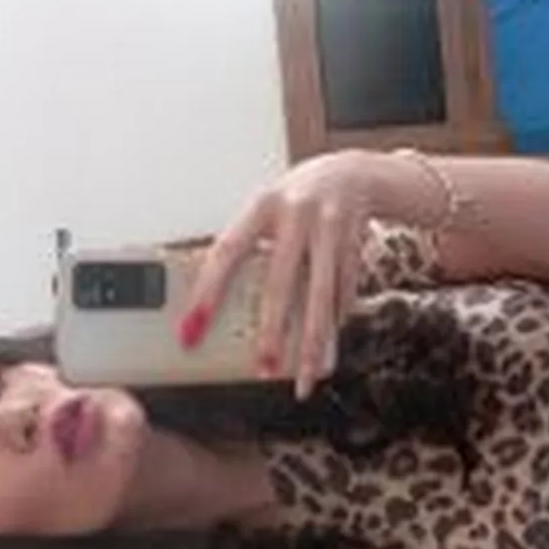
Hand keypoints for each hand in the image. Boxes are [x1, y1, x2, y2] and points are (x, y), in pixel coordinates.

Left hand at [176, 150, 377, 399]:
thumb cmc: (296, 200)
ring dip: (312, 341)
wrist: (353, 172)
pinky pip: (344, 293)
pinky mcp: (356, 244)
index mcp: (262, 205)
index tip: (192, 329)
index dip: (208, 292)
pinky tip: (327, 348)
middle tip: (263, 368)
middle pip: (282, 282)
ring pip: (321, 296)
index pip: (228, 251)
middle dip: (272, 331)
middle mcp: (297, 214)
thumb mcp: (266, 211)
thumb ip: (248, 248)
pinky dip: (335, 323)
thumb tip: (214, 305)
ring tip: (304, 376)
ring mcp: (330, 228)